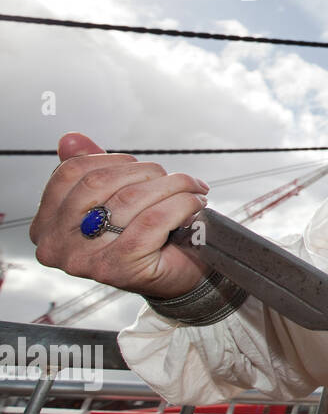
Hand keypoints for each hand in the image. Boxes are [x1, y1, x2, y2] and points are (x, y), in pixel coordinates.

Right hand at [30, 133, 211, 299]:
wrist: (174, 275)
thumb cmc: (142, 236)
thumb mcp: (112, 199)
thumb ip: (89, 169)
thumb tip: (71, 139)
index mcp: (47, 225)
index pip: (70, 173)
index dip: (111, 159)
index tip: (139, 165)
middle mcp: (58, 245)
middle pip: (99, 182)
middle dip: (145, 171)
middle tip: (173, 177)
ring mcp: (87, 259)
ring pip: (130, 198)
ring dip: (172, 185)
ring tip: (191, 188)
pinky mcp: (121, 267)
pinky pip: (154, 220)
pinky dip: (181, 204)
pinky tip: (194, 203)